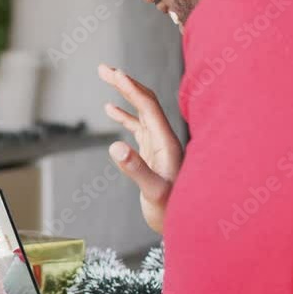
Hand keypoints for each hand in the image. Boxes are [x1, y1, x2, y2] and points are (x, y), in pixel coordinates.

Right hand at [98, 64, 183, 233]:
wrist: (189, 225)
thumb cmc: (173, 211)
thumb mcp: (154, 192)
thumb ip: (136, 169)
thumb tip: (115, 146)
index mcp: (167, 142)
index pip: (148, 106)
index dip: (131, 88)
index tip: (114, 73)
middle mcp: (165, 139)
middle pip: (145, 101)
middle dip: (125, 83)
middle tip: (102, 68)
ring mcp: (159, 145)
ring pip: (141, 111)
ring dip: (123, 94)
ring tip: (106, 78)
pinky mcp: (153, 154)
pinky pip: (138, 127)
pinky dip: (124, 115)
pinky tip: (110, 110)